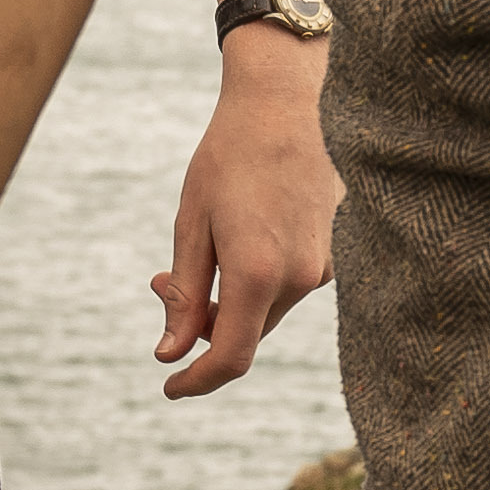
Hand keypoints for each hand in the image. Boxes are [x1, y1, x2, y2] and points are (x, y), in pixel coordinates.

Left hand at [149, 38, 341, 394]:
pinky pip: (286, 285)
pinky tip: (238, 235)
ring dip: (227, 299)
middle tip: (157, 282)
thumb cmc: (228, 157)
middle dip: (200, 325)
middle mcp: (299, 279)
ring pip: (264, 311)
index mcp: (258, 274)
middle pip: (245, 334)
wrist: (285, 103)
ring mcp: (322, 266)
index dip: (196, 381)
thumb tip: (171, 355)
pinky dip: (256, 280)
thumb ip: (183, 295)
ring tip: (198, 249)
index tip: (170, 385)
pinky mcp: (332, 252)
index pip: (230, 357)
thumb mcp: (192, 225)